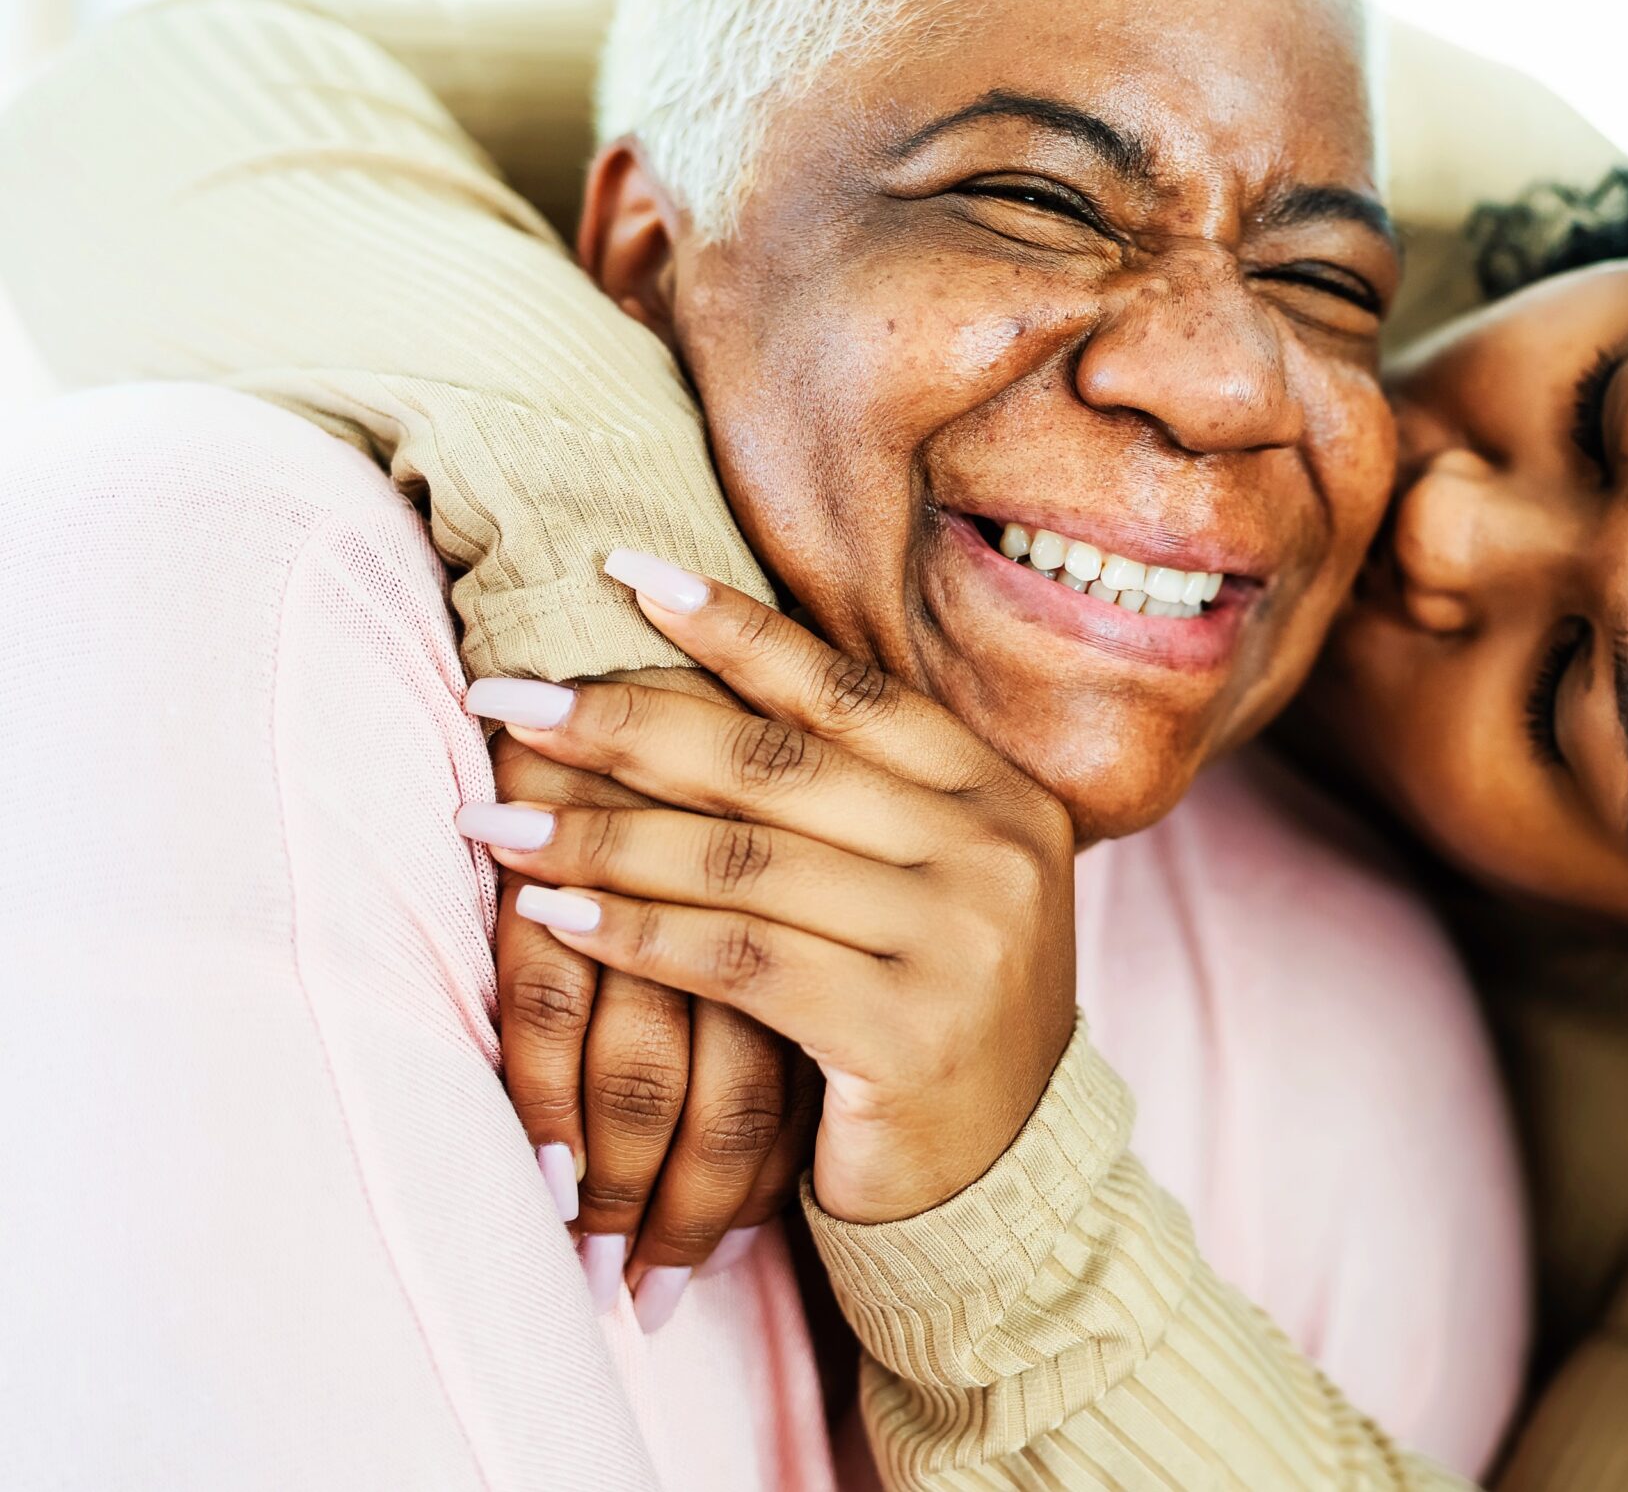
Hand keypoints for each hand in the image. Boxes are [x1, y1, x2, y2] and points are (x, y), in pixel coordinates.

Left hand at [463, 552, 1078, 1224]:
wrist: (1000, 1186)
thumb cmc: (927, 1017)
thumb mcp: (922, 887)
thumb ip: (853, 798)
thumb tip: (691, 678)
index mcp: (1001, 796)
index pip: (847, 691)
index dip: (731, 630)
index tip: (622, 573)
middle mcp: (994, 853)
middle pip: (778, 764)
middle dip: (626, 721)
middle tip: (509, 696)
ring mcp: (960, 944)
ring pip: (743, 862)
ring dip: (599, 835)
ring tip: (493, 818)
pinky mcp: (905, 1036)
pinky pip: (738, 963)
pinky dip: (634, 932)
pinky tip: (553, 914)